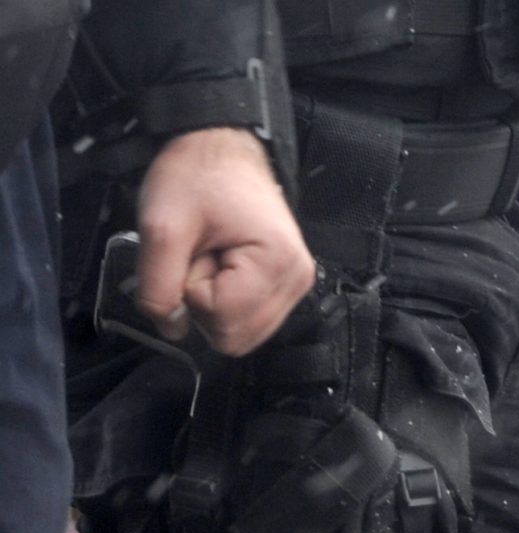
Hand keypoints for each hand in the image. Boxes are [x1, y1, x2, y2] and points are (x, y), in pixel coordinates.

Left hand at [134, 126, 315, 355]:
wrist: (221, 147)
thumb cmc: (196, 175)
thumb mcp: (161, 226)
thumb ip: (158, 285)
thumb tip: (170, 329)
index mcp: (277, 264)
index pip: (222, 320)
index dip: (190, 292)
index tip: (192, 252)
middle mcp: (298, 281)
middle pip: (237, 337)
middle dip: (204, 303)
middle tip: (200, 257)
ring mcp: (297, 286)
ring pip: (244, 335)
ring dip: (215, 304)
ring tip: (212, 258)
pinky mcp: (289, 286)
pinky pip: (251, 320)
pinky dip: (228, 302)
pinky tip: (224, 267)